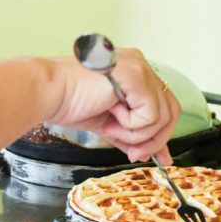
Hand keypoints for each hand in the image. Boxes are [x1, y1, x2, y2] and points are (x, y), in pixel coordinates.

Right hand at [47, 48, 180, 163]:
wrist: (49, 93)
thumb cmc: (70, 103)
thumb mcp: (112, 125)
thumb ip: (137, 137)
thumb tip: (162, 156)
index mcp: (135, 73)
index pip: (164, 106)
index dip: (159, 134)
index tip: (141, 153)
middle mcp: (141, 65)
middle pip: (171, 111)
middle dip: (154, 139)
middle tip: (133, 153)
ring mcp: (140, 68)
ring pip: (162, 116)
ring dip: (136, 133)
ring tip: (112, 127)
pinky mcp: (136, 76)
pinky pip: (151, 114)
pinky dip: (132, 124)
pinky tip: (111, 114)